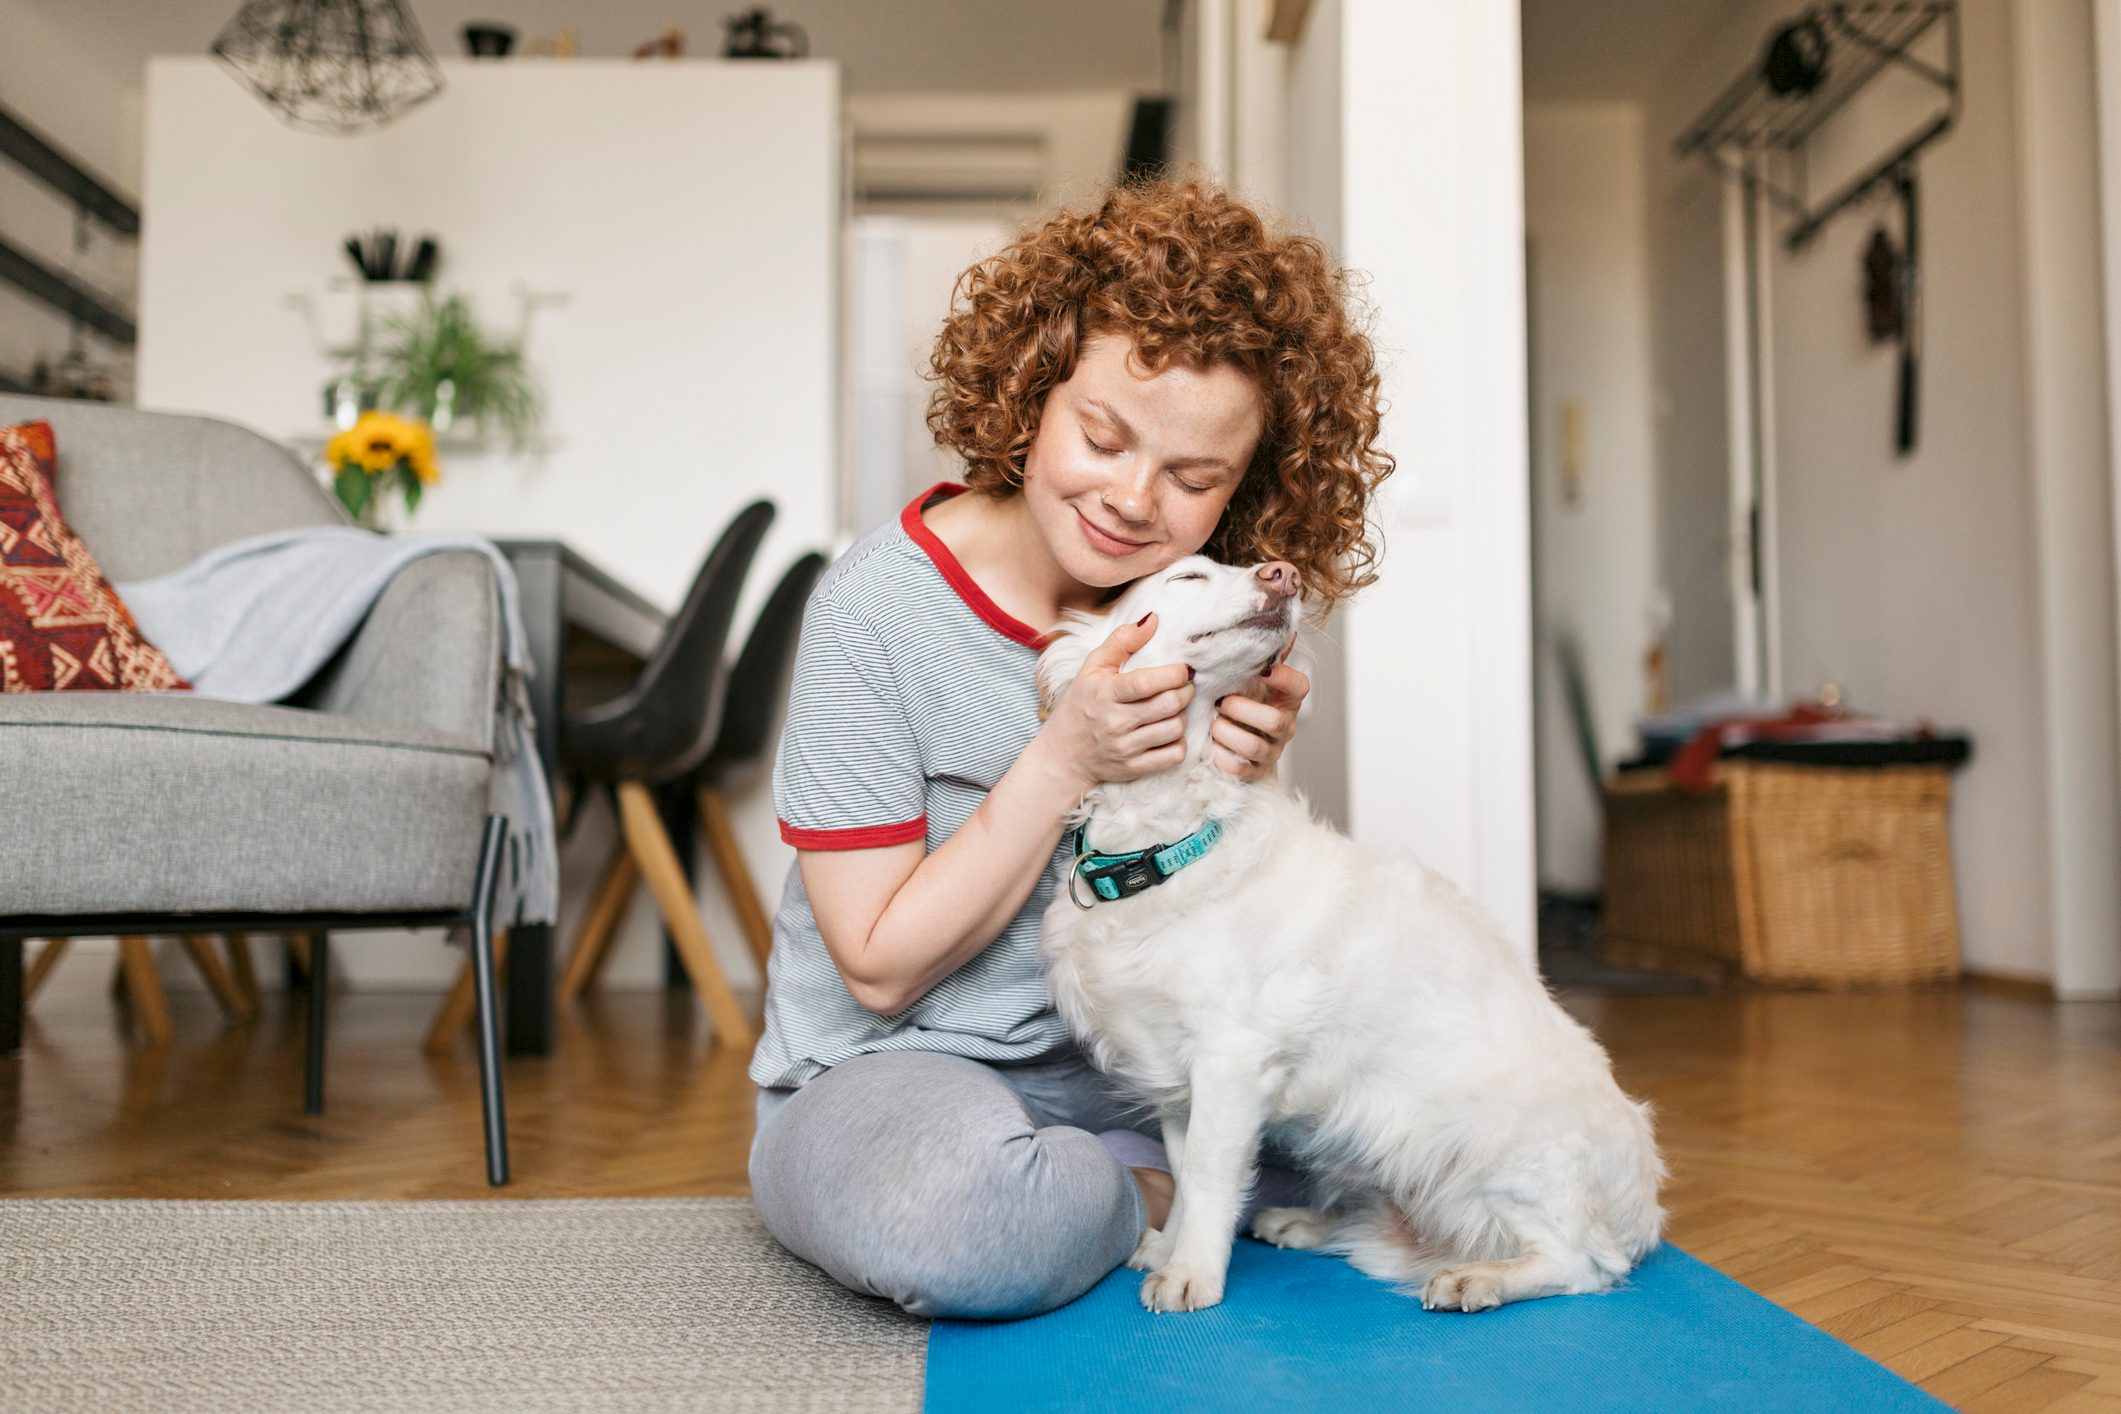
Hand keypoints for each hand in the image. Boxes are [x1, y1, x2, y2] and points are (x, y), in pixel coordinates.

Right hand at [1042, 612, 1194, 790]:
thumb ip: (1122, 641)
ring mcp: (1125, 748)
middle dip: (1185, 692)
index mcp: (1105, 693)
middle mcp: (1115, 722)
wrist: (1063, 754)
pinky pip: (1173, 756)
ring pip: (1174, 730)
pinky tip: (1170, 733)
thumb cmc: (1082, 704)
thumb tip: (1153, 619)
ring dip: (1183, 716)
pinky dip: (1179, 743)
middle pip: (1168, 705)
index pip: (1147, 683)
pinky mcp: (1133, 768)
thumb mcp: (1093, 668)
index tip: (1183, 669)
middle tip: (1185, 686)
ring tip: (1175, 708)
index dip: (1174, 674)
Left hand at [1207, 662, 1307, 780]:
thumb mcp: (1248, 680)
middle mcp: (1285, 725)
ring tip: (1213, 724)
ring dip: (1227, 733)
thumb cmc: (1241, 704)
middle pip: (1273, 720)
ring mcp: (1272, 750)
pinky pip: (1240, 768)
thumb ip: (1252, 657)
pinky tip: (1212, 747)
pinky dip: (1221, 757)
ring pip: (1253, 745)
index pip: (1299, 686)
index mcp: (1286, 699)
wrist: (1238, 746)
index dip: (1283, 677)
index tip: (1261, 670)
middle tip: (1221, 702)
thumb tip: (1258, 616)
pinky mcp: (1256, 771)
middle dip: (1242, 710)